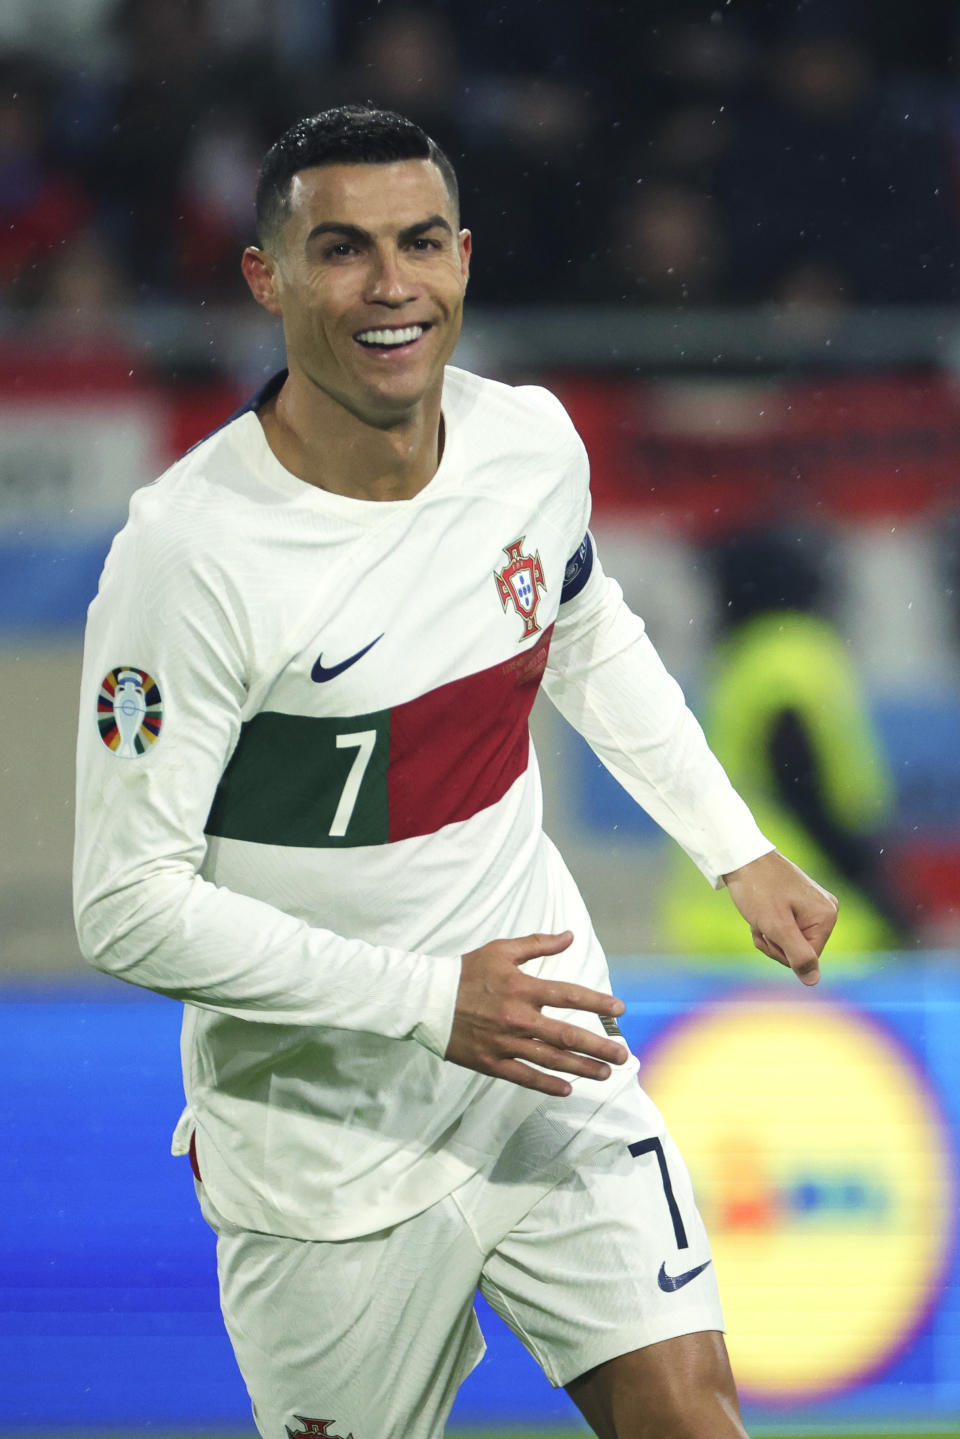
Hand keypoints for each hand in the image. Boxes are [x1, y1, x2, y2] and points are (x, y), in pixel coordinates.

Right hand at [446, 930, 627, 1096]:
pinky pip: (523, 1077)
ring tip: (605, 1073)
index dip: (596, 1003)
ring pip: (550, 1059)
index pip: (568, 996)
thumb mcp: (501, 950)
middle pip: (566, 1035)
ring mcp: (504, 1042)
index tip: (619, 1010)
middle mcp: (517, 1017)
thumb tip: (570, 936)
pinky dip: (546, 1084)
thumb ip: (538, 944)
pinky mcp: (490, 1062)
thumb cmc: (466, 971)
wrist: (426, 1000)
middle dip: (598, 1046)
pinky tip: (567, 1088)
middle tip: (623, 1055)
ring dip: (581, 1068)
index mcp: (522, 988)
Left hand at [723, 850, 837, 985]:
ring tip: (759, 915)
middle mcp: (827, 910)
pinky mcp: (801, 902)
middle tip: (760, 922)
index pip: (807, 958)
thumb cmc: (758, 889)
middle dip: (774, 942)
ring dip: (770, 934)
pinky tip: (760, 912)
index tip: (766, 931)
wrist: (742, 857)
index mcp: (826, 916)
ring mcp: (815, 905)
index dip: (781, 951)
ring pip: (790, 940)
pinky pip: (788, 927)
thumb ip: (797, 955)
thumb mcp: (776, 926)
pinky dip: (770, 925)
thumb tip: (813, 981)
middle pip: (800, 950)